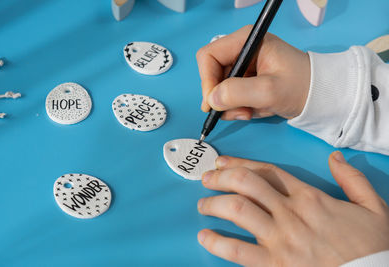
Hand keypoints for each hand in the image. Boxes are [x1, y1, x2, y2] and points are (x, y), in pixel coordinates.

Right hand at [196, 25, 310, 119]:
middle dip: (221, 97)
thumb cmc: (301, 86)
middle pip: (212, 74)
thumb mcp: (268, 91)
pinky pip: (229, 96)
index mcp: (246, 42)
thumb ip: (237, 93)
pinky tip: (252, 111)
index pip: (208, 56)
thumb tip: (211, 100)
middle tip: (239, 112)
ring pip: (219, 88)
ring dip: (230, 106)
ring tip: (249, 113)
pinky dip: (237, 108)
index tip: (213, 102)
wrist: (320, 97)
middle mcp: (242, 51)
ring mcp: (243, 67)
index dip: (207, 80)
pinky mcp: (246, 81)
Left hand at [197, 152, 388, 265]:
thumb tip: (336, 157)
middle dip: (221, 177)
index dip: (240, 163)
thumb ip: (352, 179)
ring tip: (203, 205)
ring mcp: (280, 238)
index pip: (267, 172)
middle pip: (246, 184)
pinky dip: (218, 242)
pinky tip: (206, 237)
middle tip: (206, 178)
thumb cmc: (372, 249)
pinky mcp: (274, 264)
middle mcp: (290, 212)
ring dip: (214, 204)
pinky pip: (238, 250)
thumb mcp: (373, 207)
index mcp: (309, 197)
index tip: (223, 162)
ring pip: (238, 209)